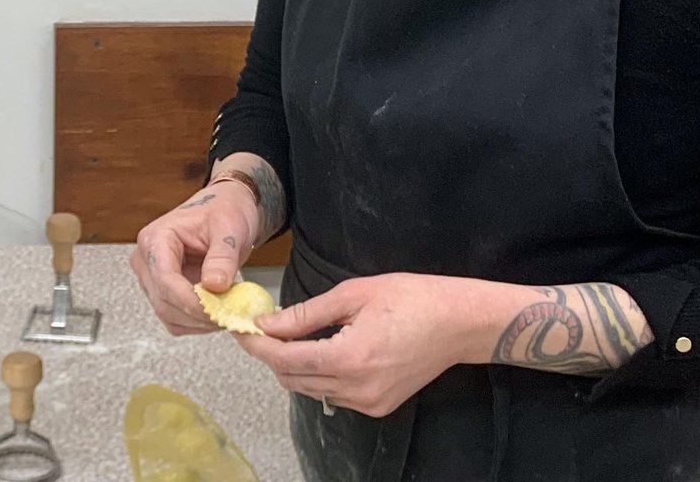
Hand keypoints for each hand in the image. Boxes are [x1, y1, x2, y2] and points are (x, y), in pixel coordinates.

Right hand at [130, 183, 261, 335]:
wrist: (226, 208)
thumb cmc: (224, 210)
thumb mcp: (229, 228)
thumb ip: (222, 257)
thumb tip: (214, 285)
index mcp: (156, 237)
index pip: (164, 278)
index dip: (189, 301)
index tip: (216, 312)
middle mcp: (147, 259)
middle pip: (163, 301)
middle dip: (197, 314)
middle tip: (229, 315)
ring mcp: (153, 277)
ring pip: (168, 315)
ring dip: (197, 322)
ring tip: (226, 311)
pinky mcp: (163, 291)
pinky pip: (175, 318)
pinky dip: (196, 323)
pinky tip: (216, 312)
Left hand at [237, 273, 484, 417]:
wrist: (458, 323)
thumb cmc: (410, 298)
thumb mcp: (354, 294)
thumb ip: (307, 313)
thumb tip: (269, 323)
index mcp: (350, 357)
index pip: (287, 359)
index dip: (259, 345)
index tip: (241, 329)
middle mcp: (358, 388)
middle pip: (294, 379)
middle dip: (272, 355)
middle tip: (259, 328)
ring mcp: (369, 402)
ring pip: (312, 389)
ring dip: (293, 365)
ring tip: (285, 335)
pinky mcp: (378, 406)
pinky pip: (333, 394)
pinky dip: (317, 374)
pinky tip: (317, 348)